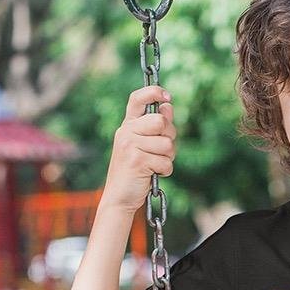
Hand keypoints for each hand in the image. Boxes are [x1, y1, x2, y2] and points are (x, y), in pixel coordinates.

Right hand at [100, 85, 176, 212]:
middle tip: (162, 150)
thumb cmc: (135, 171)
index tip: (167, 97)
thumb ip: (155, 127)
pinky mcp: (137, 161)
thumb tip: (168, 105)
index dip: (153, 92)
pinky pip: (166, 162)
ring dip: (168, 158)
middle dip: (170, 137)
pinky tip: (153, 174)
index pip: (137, 98)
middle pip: (161, 121)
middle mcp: (126, 132)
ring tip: (155, 164)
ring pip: (167, 144)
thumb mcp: (144, 145)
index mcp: (127, 125)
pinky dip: (165, 170)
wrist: (119, 197)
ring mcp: (130, 145)